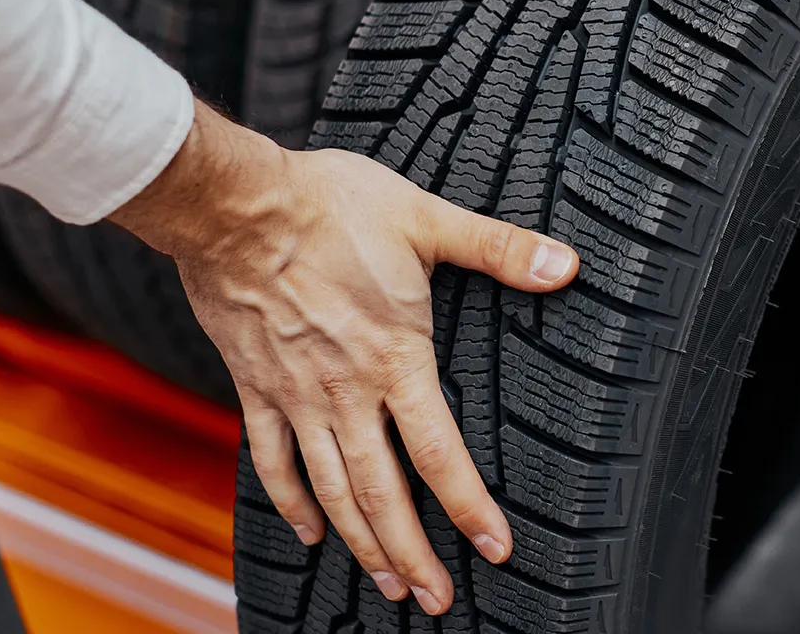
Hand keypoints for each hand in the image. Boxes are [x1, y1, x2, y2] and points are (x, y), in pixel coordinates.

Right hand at [110, 102, 577, 612]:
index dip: (469, 509)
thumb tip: (565, 265)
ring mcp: (295, 395)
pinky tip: (310, 531)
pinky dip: (290, 502)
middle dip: (413, 554)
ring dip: (361, 544)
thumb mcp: (427, 218)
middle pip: (383, 494)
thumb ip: (499, 248)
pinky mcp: (254, 386)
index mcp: (395, 359)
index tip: (495, 549)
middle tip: (437, 599)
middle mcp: (344, 392)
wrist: (233, 204)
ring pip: (332, 490)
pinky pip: (270, 459)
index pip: (440, 455)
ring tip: (388, 585)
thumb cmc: (330, 206)